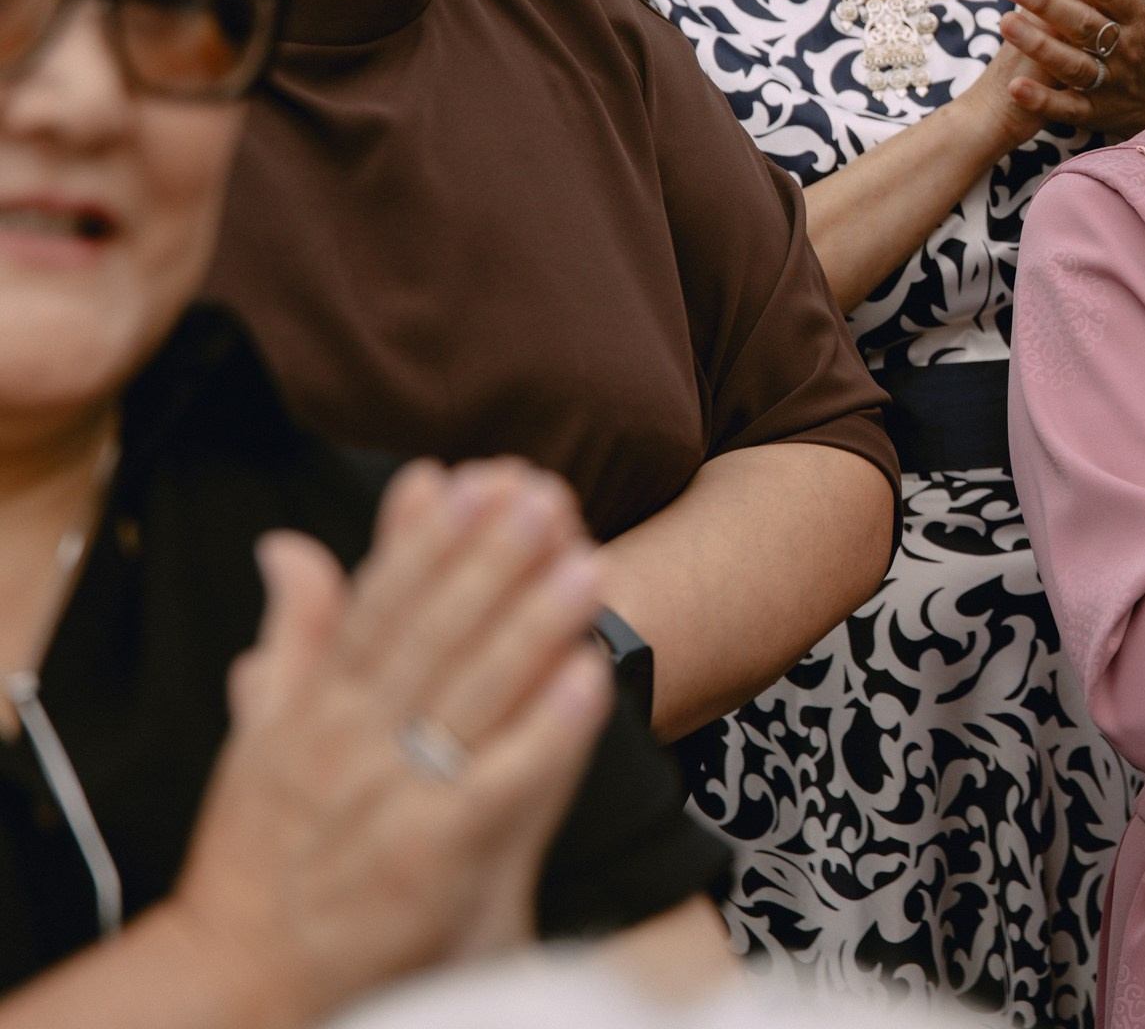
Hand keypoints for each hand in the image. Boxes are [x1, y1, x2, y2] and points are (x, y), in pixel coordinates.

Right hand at [164, 459, 612, 1025]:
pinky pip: (504, 780)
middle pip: (430, 635)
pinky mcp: (435, 857)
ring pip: (472, 695)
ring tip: (584, 563)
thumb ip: (292, 640)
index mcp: (312, 711)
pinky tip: (592, 678)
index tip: (465, 479)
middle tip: (543, 493)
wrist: (238, 983)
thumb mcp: (260, 741)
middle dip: (487, 561)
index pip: (374, 608)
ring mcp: (394, 799)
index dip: (423, 541)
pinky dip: (548, 729)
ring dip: (530, 626)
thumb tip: (288, 544)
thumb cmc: (263, 860)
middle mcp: (350, 745)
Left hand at [996, 0, 1144, 137]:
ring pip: (1072, 64)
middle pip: (1083, 23)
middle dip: (1046, 1)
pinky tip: (1015, 88)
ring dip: (1038, 46)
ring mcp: (1110, 83)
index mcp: (1141, 15)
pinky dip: (1041, 101)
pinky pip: (1065, 109)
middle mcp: (1125, 48)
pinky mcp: (1095, 113)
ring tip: (1003, 23)